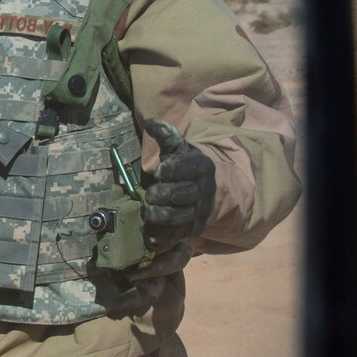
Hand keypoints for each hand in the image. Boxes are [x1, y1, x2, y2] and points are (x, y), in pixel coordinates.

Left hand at [144, 119, 215, 243]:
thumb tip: (150, 122)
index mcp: (201, 167)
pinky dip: (162, 233)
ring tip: (148, 210)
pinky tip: (150, 228)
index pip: (189, 168)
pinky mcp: (193, 228)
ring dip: (160, 215)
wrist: (207, 189)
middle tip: (150, 194)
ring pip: (179, 216)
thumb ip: (166, 134)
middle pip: (181, 194)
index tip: (158, 171)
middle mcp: (204, 190)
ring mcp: (199, 211)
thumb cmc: (184, 165)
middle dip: (162, 194)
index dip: (172, 170)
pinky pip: (176, 233)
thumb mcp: (178, 148)